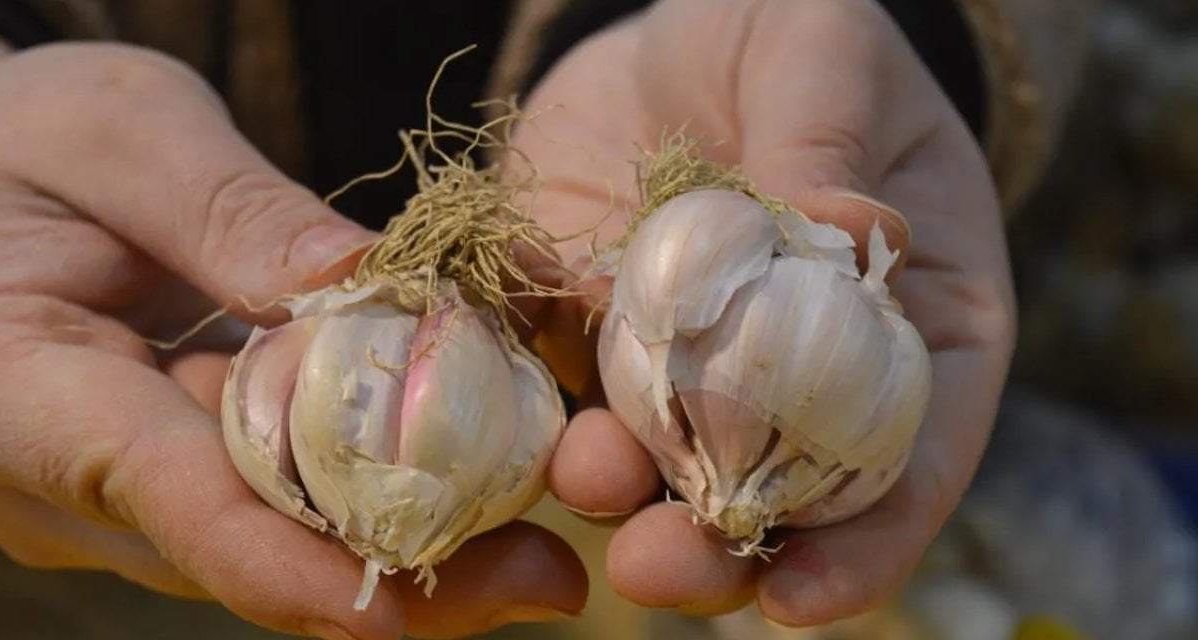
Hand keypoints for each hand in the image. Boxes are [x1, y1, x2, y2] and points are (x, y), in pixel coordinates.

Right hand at [0, 30, 585, 639]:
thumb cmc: (12, 142)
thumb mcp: (110, 127)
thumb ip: (227, 207)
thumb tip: (369, 285)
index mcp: (9, 384)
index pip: (159, 492)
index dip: (280, 564)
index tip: (395, 612)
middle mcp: (62, 477)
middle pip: (242, 547)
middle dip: (397, 572)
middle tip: (547, 578)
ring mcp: (115, 494)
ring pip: (271, 543)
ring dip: (408, 548)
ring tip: (542, 553)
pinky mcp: (168, 477)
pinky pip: (277, 501)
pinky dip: (376, 494)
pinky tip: (480, 482)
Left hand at [517, 0, 1015, 624]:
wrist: (672, 27)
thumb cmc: (795, 32)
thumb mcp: (824, 56)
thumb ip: (830, 142)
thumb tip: (846, 231)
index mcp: (902, 326)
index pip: (906, 458)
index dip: (865, 541)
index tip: (806, 600)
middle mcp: (793, 370)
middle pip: (769, 488)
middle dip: (716, 543)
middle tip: (659, 564)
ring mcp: (683, 361)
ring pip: (654, 458)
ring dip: (616, 491)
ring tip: (582, 478)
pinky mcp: (588, 333)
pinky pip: (557, 385)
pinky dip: (533, 410)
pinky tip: (504, 413)